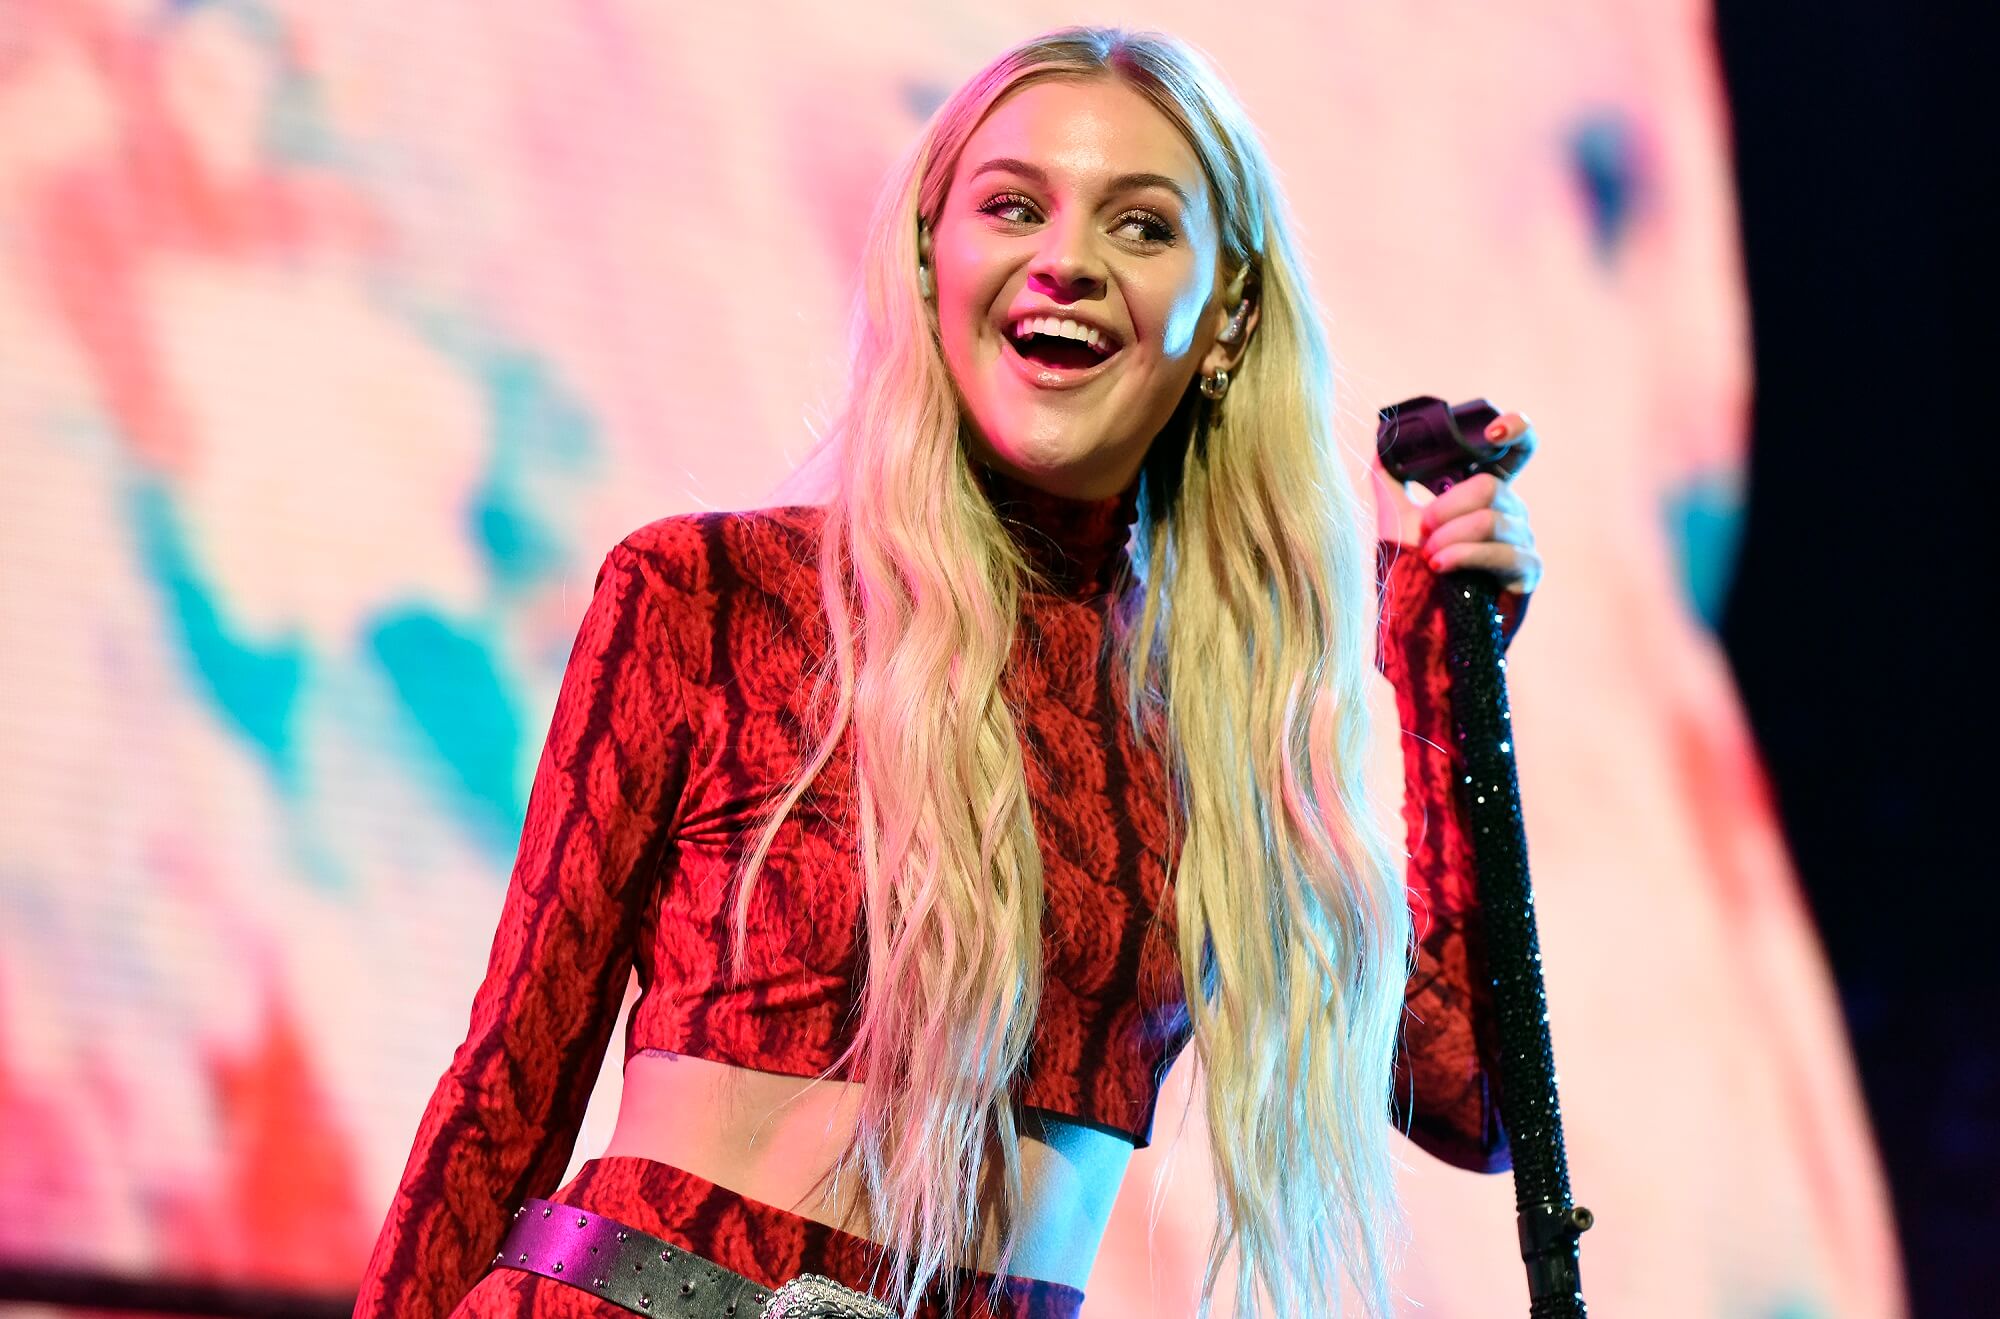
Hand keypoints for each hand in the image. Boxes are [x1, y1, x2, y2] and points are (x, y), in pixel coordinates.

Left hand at [1371, 410, 1542, 595]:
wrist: (1417, 622)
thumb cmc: (1410, 571)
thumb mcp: (1395, 518)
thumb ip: (1390, 478)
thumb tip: (1380, 441)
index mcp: (1484, 492)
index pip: (1517, 448)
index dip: (1516, 430)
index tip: (1493, 431)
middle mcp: (1509, 511)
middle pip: (1490, 485)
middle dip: (1447, 507)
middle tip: (1423, 530)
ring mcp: (1522, 540)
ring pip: (1490, 519)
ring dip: (1449, 538)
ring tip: (1429, 557)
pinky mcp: (1527, 571)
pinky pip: (1501, 553)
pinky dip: (1464, 556)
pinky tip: (1440, 566)